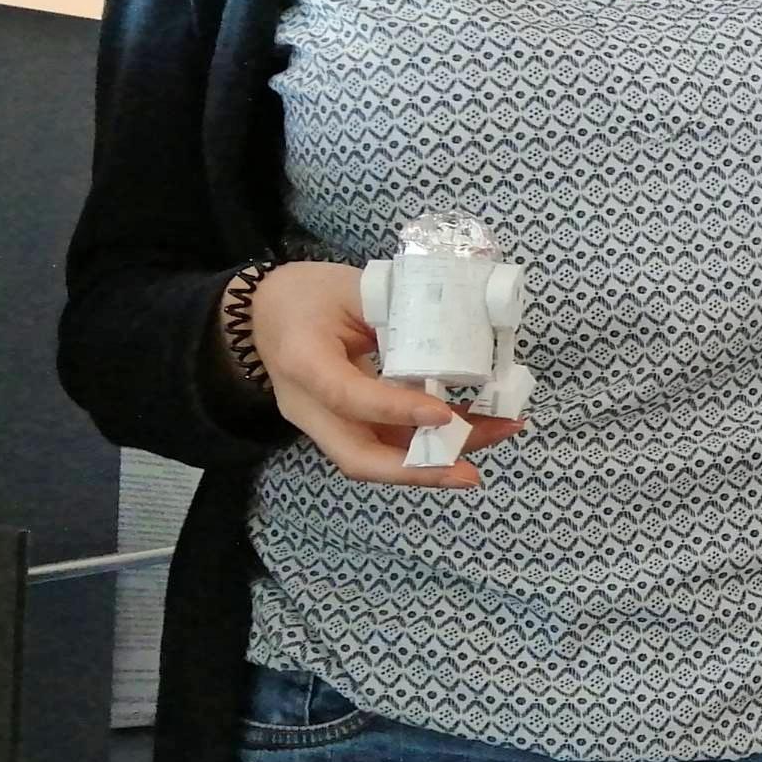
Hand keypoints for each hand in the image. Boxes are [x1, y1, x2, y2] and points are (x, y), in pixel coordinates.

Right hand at [247, 262, 521, 488]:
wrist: (263, 314)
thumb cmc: (307, 295)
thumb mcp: (350, 287)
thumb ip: (396, 313)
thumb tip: (457, 340)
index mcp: (302, 361)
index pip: (347, 396)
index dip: (395, 410)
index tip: (444, 413)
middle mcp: (307, 406)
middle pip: (357, 457)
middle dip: (418, 470)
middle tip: (470, 474)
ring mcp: (323, 424)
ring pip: (377, 459)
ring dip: (437, 459)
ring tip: (498, 433)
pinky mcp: (344, 427)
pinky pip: (386, 445)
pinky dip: (431, 444)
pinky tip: (477, 428)